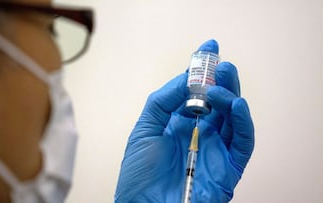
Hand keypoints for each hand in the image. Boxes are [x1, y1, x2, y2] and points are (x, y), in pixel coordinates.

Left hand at [115, 40, 253, 202]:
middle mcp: (201, 132)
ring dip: (230, 95)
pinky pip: (243, 141)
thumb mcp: (144, 129)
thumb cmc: (140, 175)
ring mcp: (216, 148)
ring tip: (220, 81)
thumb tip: (185, 78)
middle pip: (218, 100)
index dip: (203, 70)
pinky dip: (244, 122)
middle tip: (218, 63)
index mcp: (181, 122)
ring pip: (233, 117)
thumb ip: (163, 101)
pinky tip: (237, 105)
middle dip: (220, 79)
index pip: (197, 91)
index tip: (208, 49)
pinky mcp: (228, 167)